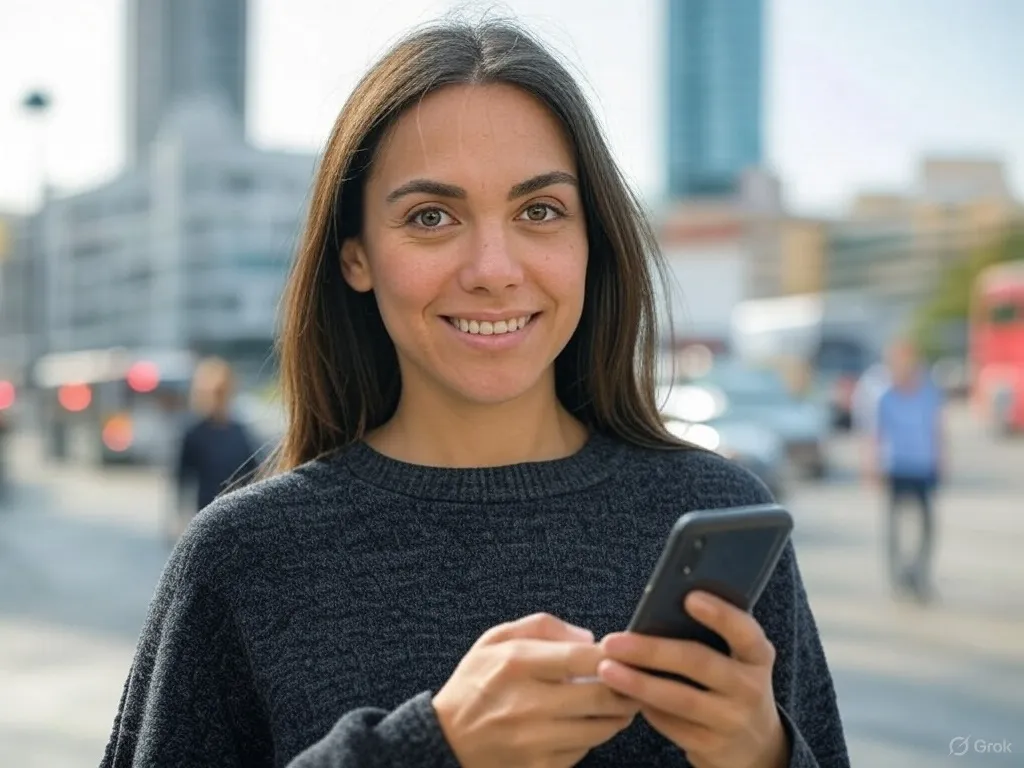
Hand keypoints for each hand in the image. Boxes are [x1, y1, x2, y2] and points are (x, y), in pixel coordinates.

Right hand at [432, 613, 639, 767]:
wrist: (445, 739)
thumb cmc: (476, 683)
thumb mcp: (496, 639)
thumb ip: (544, 627)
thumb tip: (589, 638)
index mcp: (517, 664)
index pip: (582, 658)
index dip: (613, 656)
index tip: (626, 653)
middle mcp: (527, 703)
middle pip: (602, 697)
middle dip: (627, 688)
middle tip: (635, 680)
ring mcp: (533, 740)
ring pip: (600, 728)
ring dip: (617, 715)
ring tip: (619, 702)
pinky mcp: (538, 767)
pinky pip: (584, 751)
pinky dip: (592, 736)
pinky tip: (587, 724)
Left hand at [596, 592, 788, 767]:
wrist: (755, 744)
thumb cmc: (732, 684)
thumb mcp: (736, 659)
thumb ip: (710, 637)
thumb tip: (655, 612)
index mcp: (757, 656)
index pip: (745, 631)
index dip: (721, 614)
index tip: (689, 597)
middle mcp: (750, 687)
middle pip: (699, 663)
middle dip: (651, 651)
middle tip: (613, 642)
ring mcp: (732, 720)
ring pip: (680, 699)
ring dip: (639, 684)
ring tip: (607, 670)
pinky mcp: (712, 746)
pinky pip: (671, 724)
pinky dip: (645, 708)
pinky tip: (624, 695)